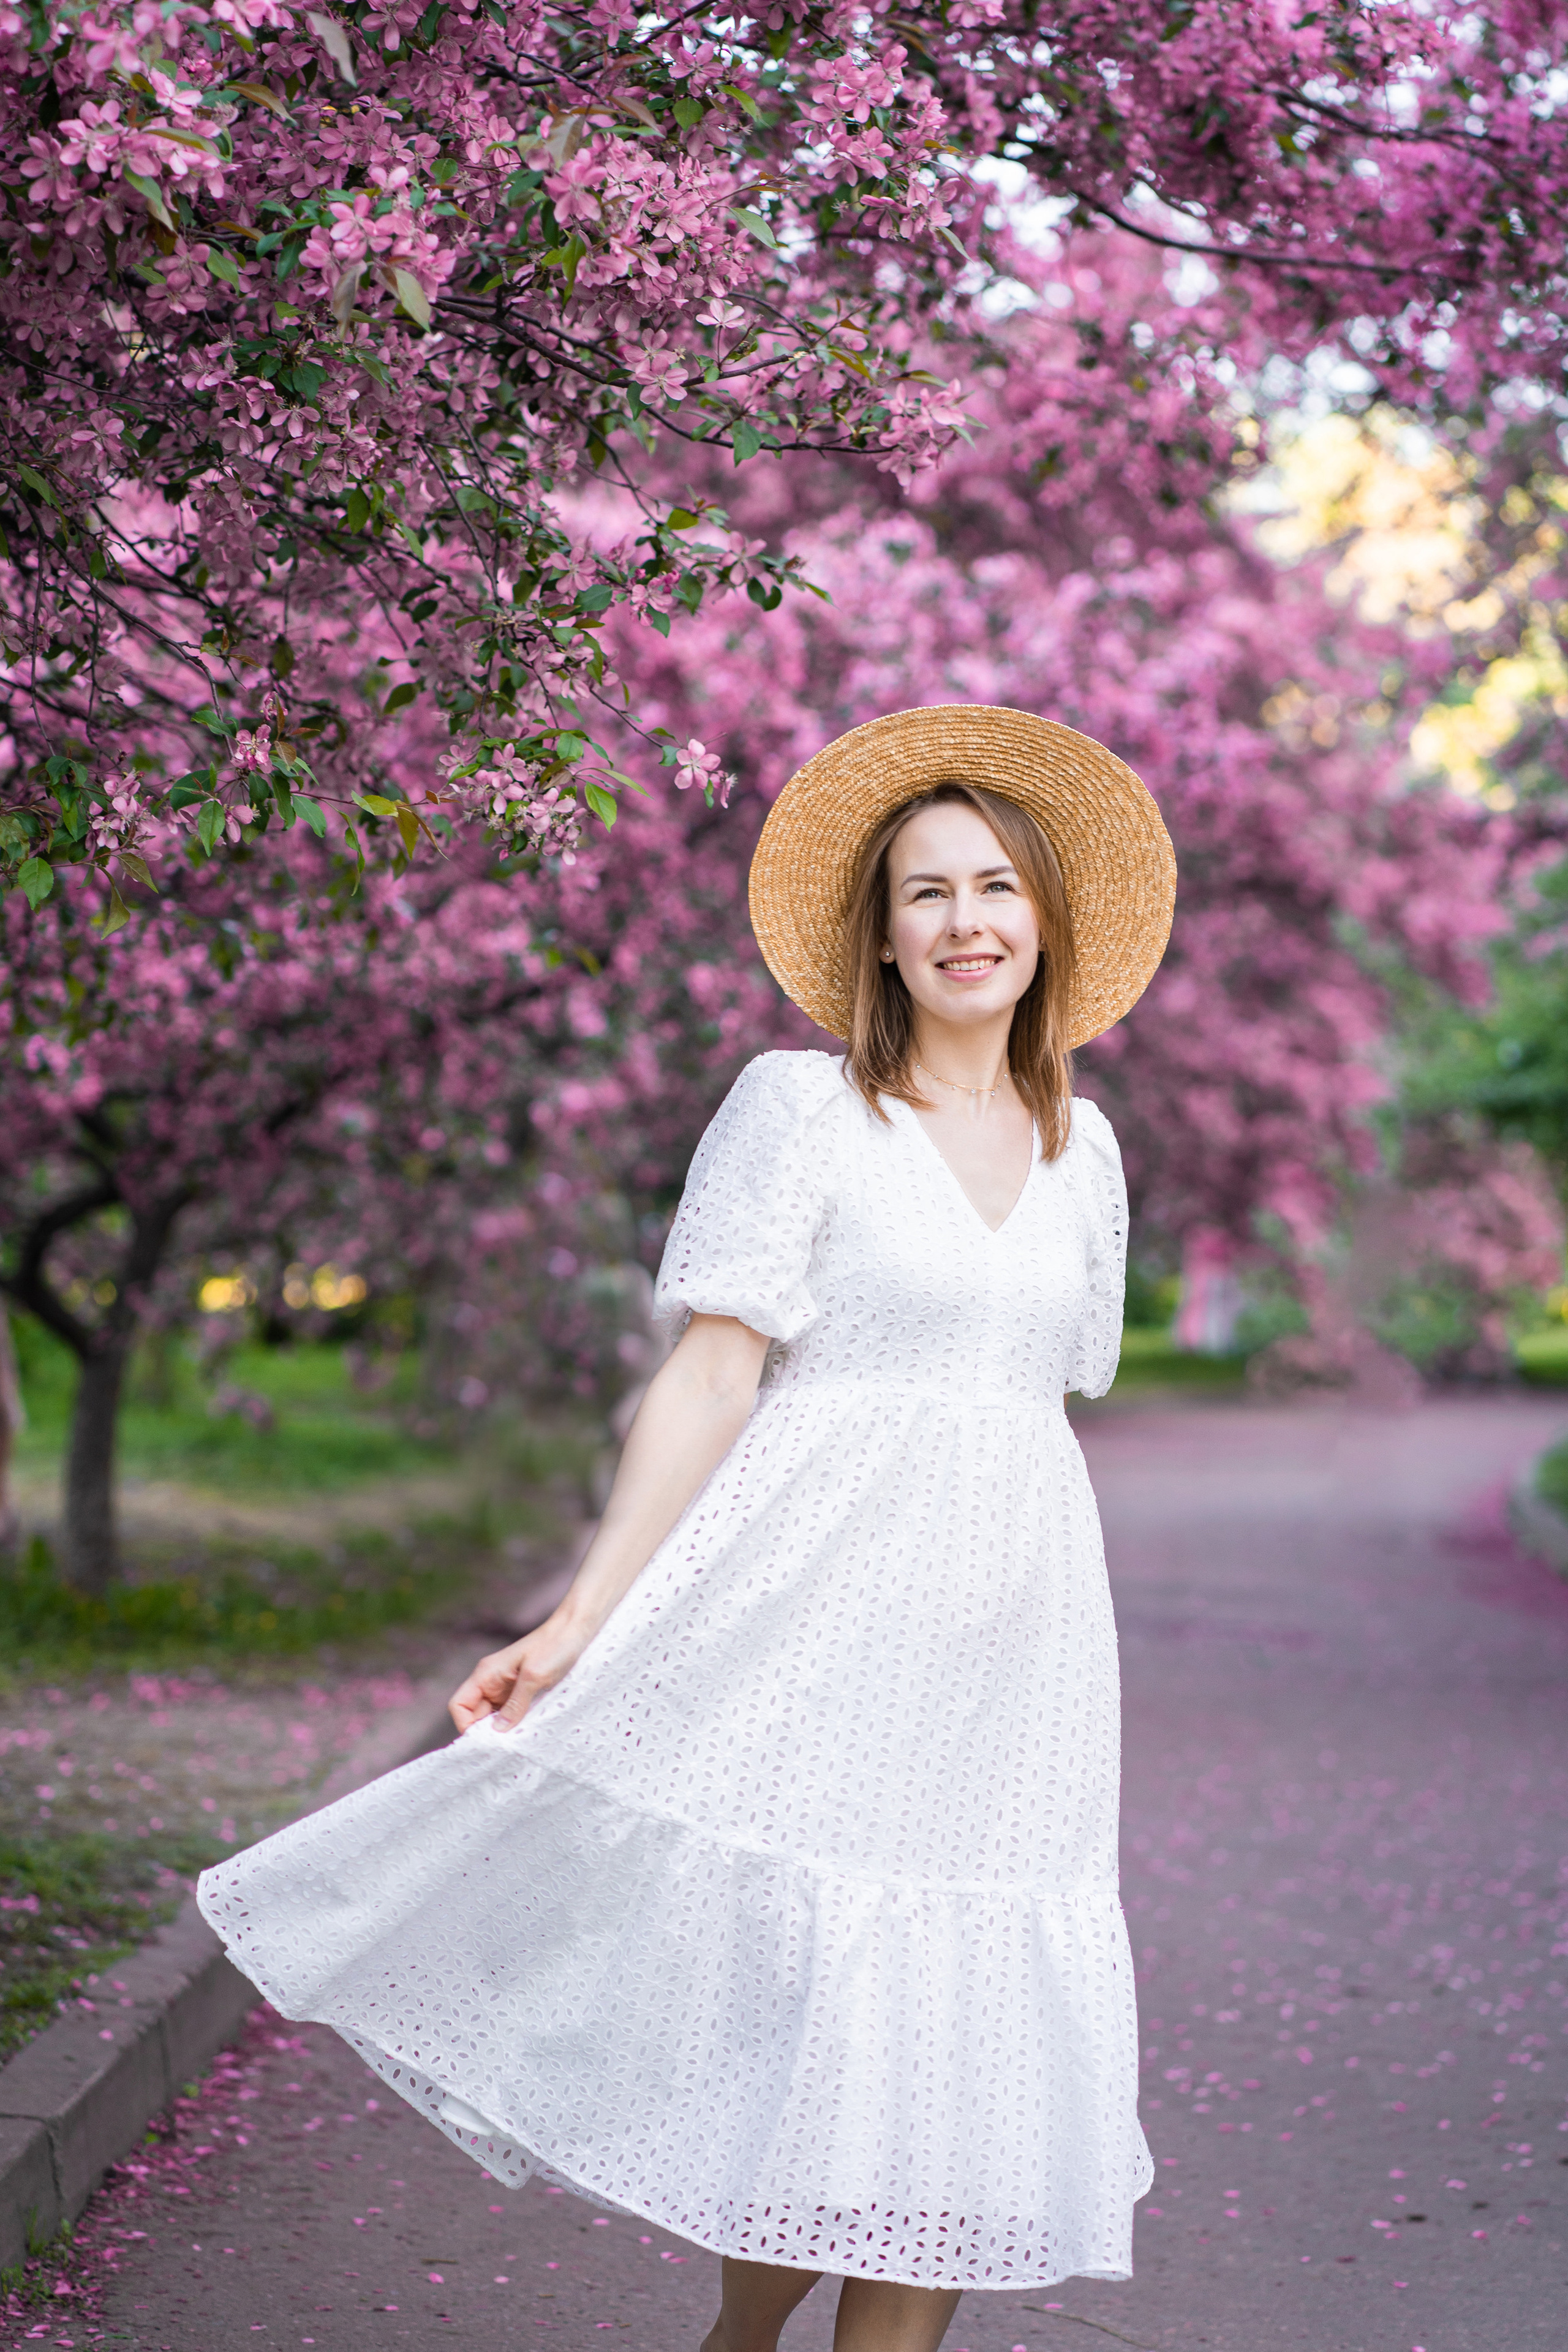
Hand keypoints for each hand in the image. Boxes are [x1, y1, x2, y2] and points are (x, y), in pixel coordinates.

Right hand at [447, 1611, 594, 1733]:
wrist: (575, 1631)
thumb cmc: (554, 1647)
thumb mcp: (535, 1677)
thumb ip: (515, 1704)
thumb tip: (497, 1731)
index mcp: (486, 1674)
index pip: (459, 1705)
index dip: (465, 1725)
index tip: (485, 1742)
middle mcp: (491, 1682)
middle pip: (475, 1715)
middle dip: (485, 1733)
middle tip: (504, 1749)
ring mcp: (506, 1688)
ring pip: (493, 1718)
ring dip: (502, 1731)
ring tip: (517, 1743)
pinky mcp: (522, 1692)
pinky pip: (511, 1714)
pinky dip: (516, 1724)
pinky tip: (528, 1732)